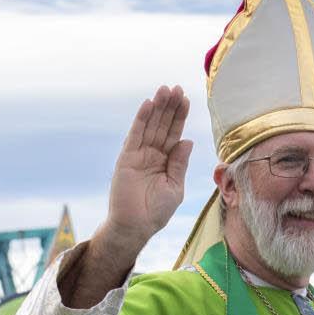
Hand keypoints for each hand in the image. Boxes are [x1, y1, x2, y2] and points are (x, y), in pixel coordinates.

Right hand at [93, 86, 193, 266]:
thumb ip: (179, 163)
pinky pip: (135, 135)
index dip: (179, 116)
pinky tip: (148, 104)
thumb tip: (187, 140)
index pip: (174, 133)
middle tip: (176, 88)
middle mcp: (152, 154)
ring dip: (157, 108)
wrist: (136, 226)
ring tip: (164, 90)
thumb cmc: (157, 211)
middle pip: (162, 125)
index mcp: (166, 161)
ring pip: (150, 126)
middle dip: (169, 107)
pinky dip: (141, 119)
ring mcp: (138, 155)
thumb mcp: (175, 186)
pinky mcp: (126, 158)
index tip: (186, 99)